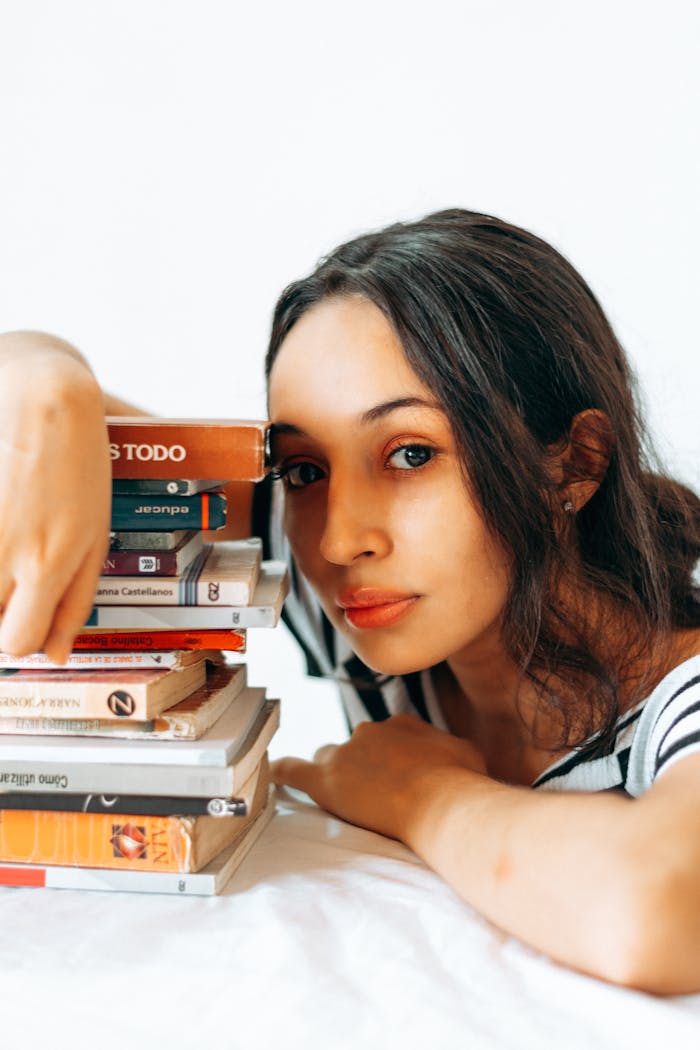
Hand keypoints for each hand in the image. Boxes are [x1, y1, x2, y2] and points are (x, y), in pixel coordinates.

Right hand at [0, 335, 111, 662]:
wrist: (44, 401)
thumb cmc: (82, 467)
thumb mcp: (97, 535)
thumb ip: (77, 600)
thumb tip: (57, 654)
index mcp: (50, 563)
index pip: (19, 642)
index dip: (22, 638)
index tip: (26, 619)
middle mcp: (7, 552)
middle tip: (16, 585)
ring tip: (11, 557)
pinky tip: (5, 531)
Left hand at [271, 712, 486, 841]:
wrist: (441, 801)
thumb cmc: (462, 782)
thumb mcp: (468, 755)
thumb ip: (450, 750)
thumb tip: (453, 757)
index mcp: (401, 725)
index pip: (388, 738)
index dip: (393, 761)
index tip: (401, 779)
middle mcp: (370, 731)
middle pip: (357, 748)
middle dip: (365, 768)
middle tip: (382, 798)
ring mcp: (345, 753)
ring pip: (329, 759)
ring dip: (336, 775)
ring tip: (347, 799)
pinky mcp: (324, 779)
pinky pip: (293, 770)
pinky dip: (282, 770)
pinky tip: (272, 773)